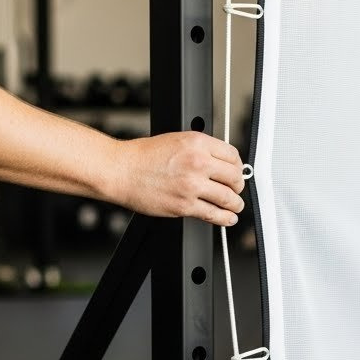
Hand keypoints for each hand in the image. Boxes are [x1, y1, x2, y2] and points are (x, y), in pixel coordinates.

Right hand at [114, 132, 245, 222]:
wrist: (121, 170)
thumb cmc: (142, 157)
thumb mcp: (177, 140)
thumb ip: (200, 150)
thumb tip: (220, 163)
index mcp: (197, 143)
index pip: (233, 156)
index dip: (237, 166)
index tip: (236, 172)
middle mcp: (198, 163)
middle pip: (234, 177)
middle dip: (238, 186)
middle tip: (236, 189)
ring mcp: (192, 186)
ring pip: (228, 198)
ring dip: (235, 204)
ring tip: (235, 206)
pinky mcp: (185, 206)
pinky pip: (214, 215)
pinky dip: (225, 219)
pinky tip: (228, 218)